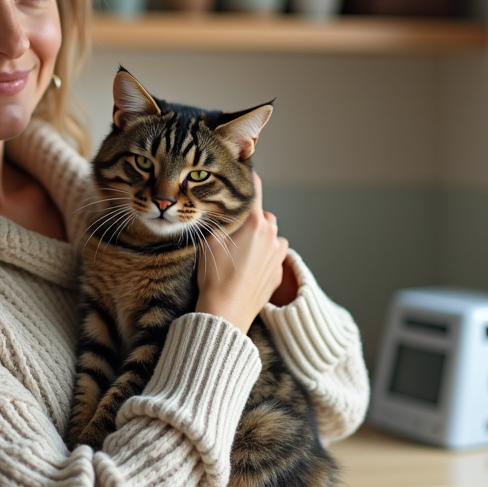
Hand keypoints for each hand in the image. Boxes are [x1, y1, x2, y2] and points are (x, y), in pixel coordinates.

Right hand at [195, 173, 288, 333]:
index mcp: (255, 225)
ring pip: (273, 238)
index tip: (250, 173)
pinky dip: (265, 258)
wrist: (226, 313)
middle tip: (236, 229)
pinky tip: (249, 268)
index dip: (251, 181)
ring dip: (262, 240)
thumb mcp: (210, 243)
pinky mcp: (278, 275)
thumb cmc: (216, 277)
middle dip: (254, 220)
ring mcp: (277, 257)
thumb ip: (220, 225)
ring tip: (243, 251)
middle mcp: (271, 237)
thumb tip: (221, 218)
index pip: (256, 193)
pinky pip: (274, 259)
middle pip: (266, 218)